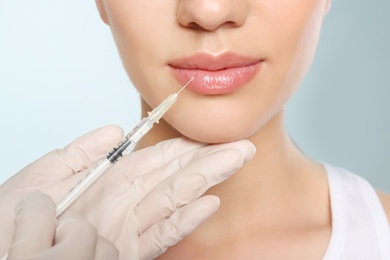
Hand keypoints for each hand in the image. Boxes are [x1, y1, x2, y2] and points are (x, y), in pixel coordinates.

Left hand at [0, 126, 254, 258]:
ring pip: (176, 198)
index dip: (185, 146)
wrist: (3, 250)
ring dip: (208, 180)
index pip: (157, 159)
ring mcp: (128, 227)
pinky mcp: (125, 253)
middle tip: (241, 146)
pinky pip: (161, 234)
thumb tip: (115, 129)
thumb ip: (82, 152)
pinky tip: (209, 203)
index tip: (209, 134)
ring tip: (235, 162)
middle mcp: (126, 202)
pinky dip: (186, 219)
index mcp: (110, 181)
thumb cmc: (15, 217)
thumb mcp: (46, 173)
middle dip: (209, 160)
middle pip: (175, 176)